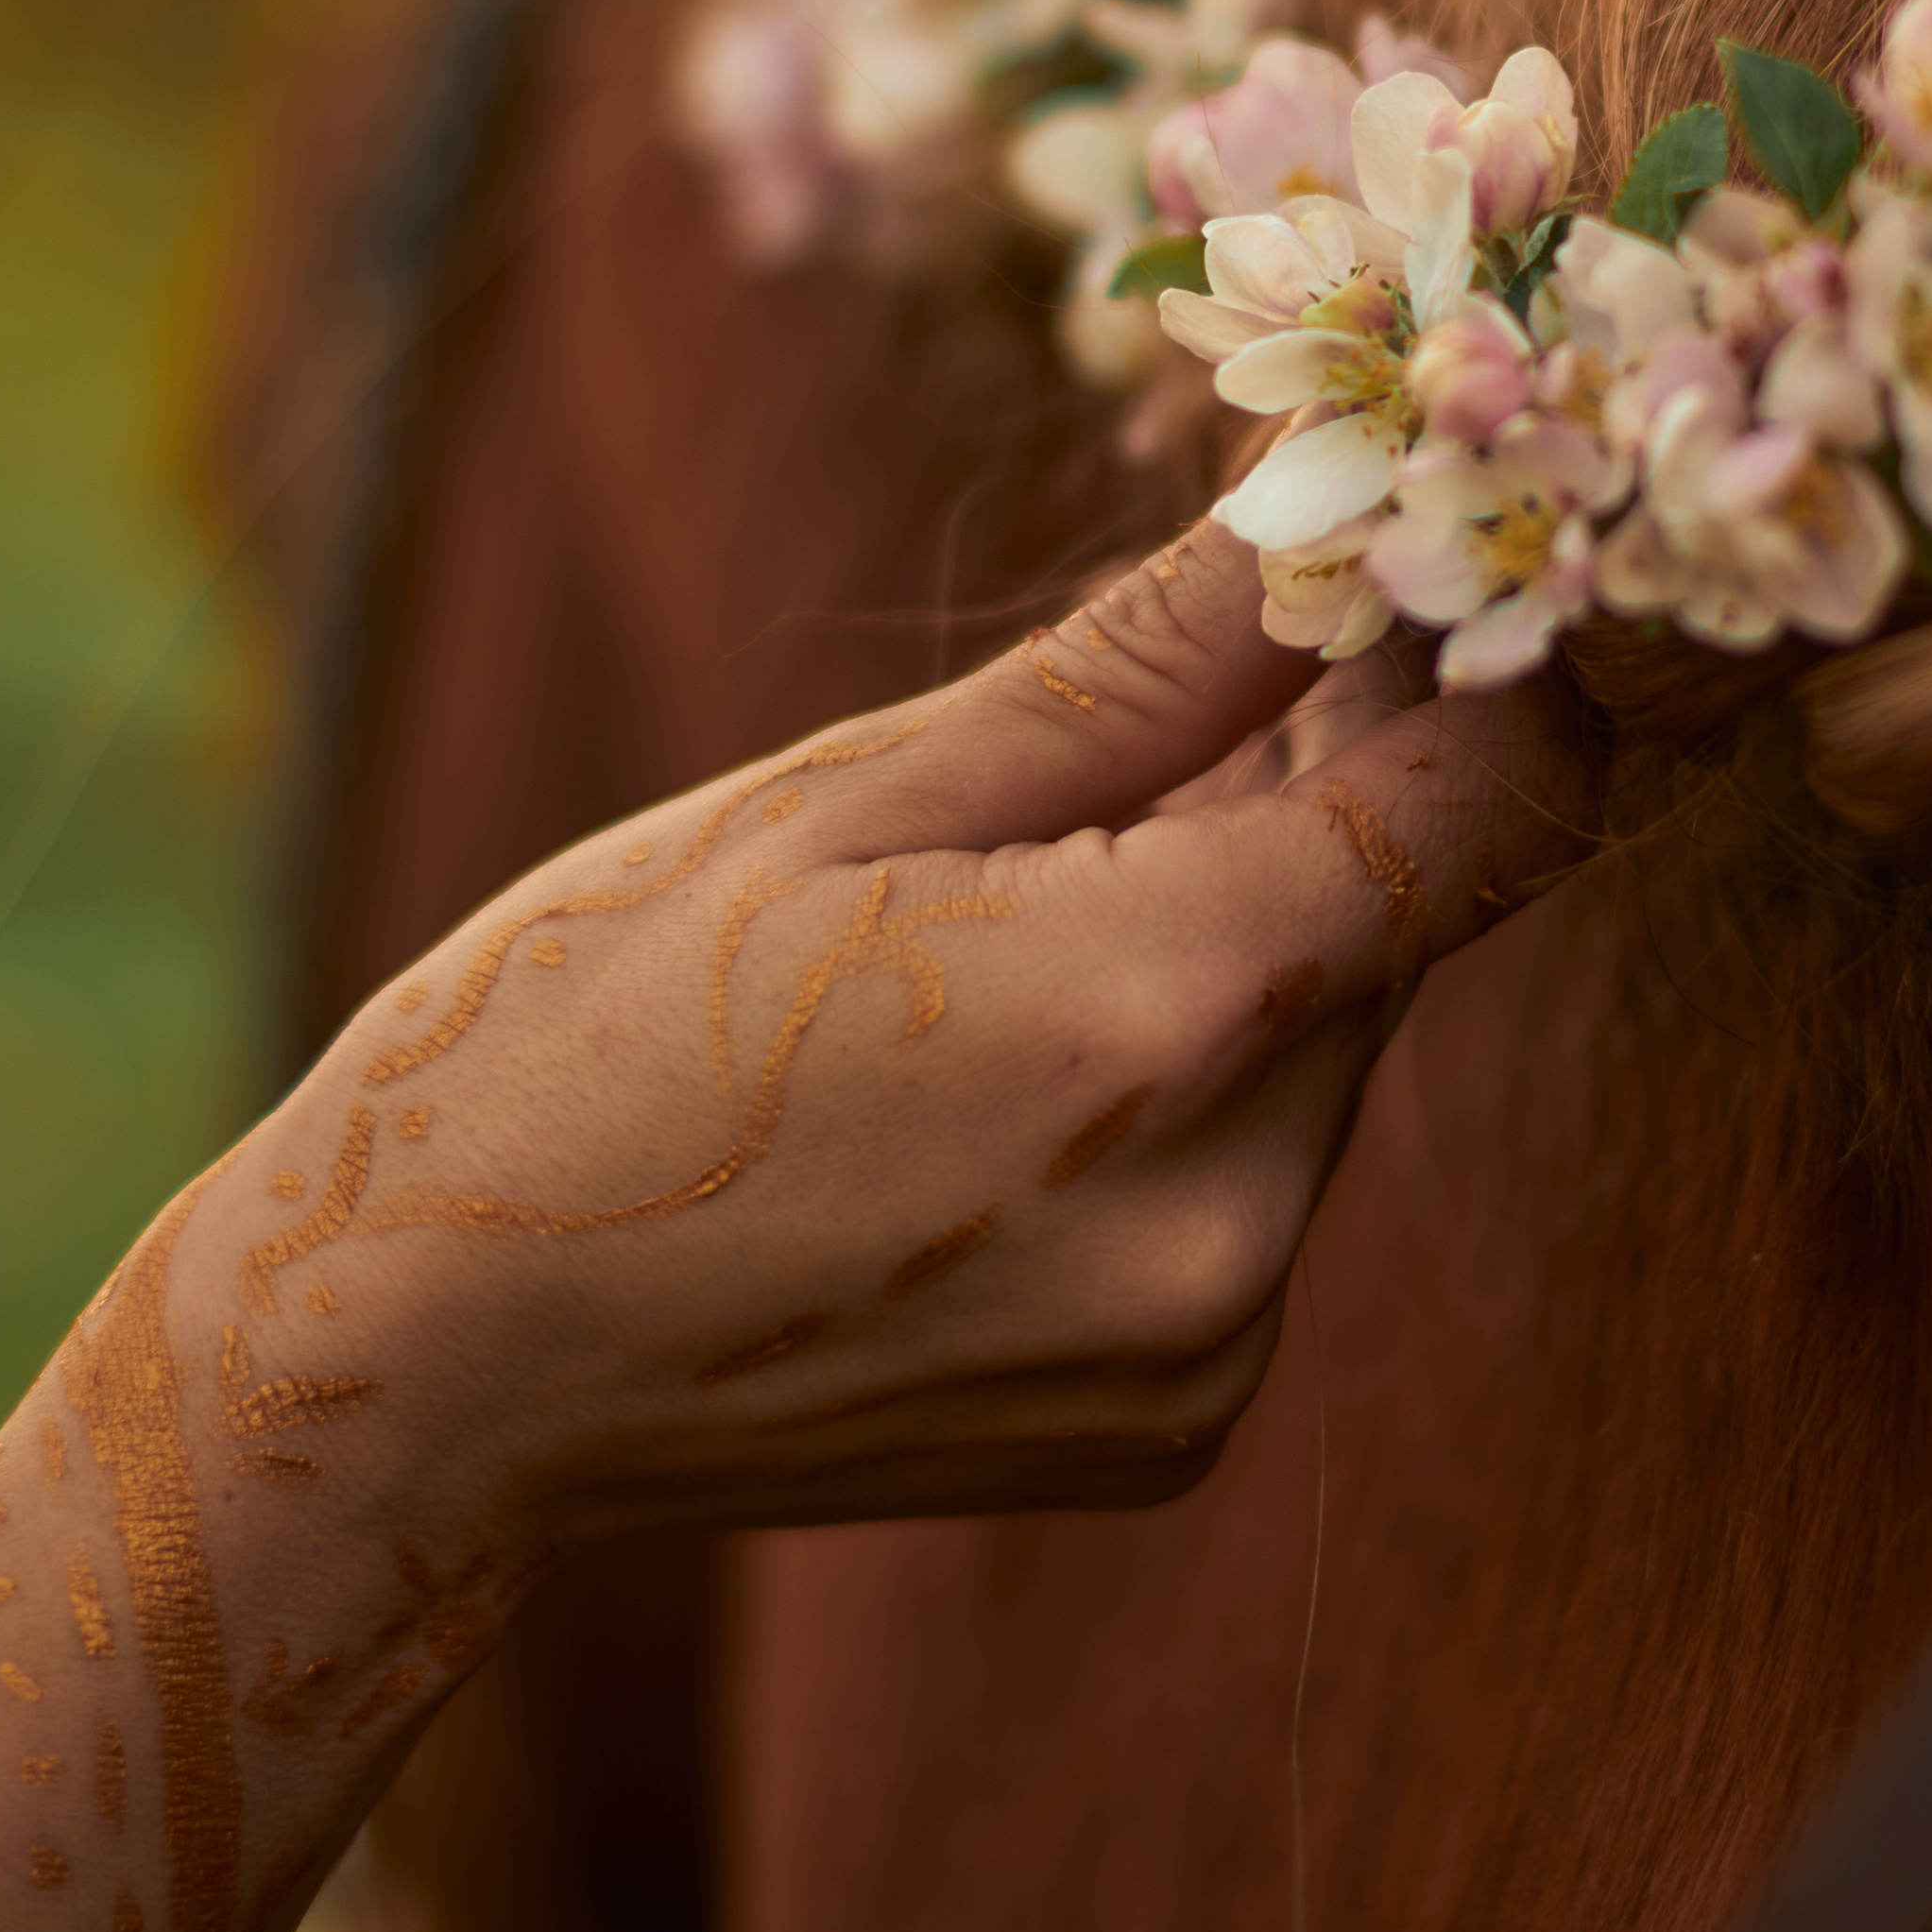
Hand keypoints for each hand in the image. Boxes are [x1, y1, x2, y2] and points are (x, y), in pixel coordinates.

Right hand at [232, 521, 1590, 1544]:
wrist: (434, 1363)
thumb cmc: (597, 1025)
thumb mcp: (856, 790)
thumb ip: (1151, 663)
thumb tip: (1338, 503)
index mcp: (1162, 1011)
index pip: (1497, 803)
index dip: (1488, 664)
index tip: (1393, 582)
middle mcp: (1235, 1215)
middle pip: (1404, 923)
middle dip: (1328, 787)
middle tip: (1164, 699)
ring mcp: (1208, 1351)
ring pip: (1334, 1051)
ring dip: (1248, 941)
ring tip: (1018, 896)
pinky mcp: (1173, 1428)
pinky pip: (1258, 1185)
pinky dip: (1192, 1086)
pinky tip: (1005, 1052)